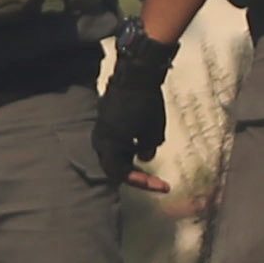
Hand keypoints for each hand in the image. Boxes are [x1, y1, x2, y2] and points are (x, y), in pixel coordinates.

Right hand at [94, 31, 174, 186]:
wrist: (134, 77)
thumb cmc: (146, 105)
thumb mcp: (154, 132)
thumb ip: (149, 149)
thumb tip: (144, 157)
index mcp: (111, 145)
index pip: (122, 174)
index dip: (142, 183)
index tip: (162, 186)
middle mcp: (101, 140)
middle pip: (114, 167)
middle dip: (135, 176)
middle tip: (154, 181)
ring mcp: (101, 130)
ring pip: (113, 155)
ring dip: (130, 162)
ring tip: (149, 165)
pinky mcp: (105, 122)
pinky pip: (114, 143)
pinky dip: (127, 149)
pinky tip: (141, 146)